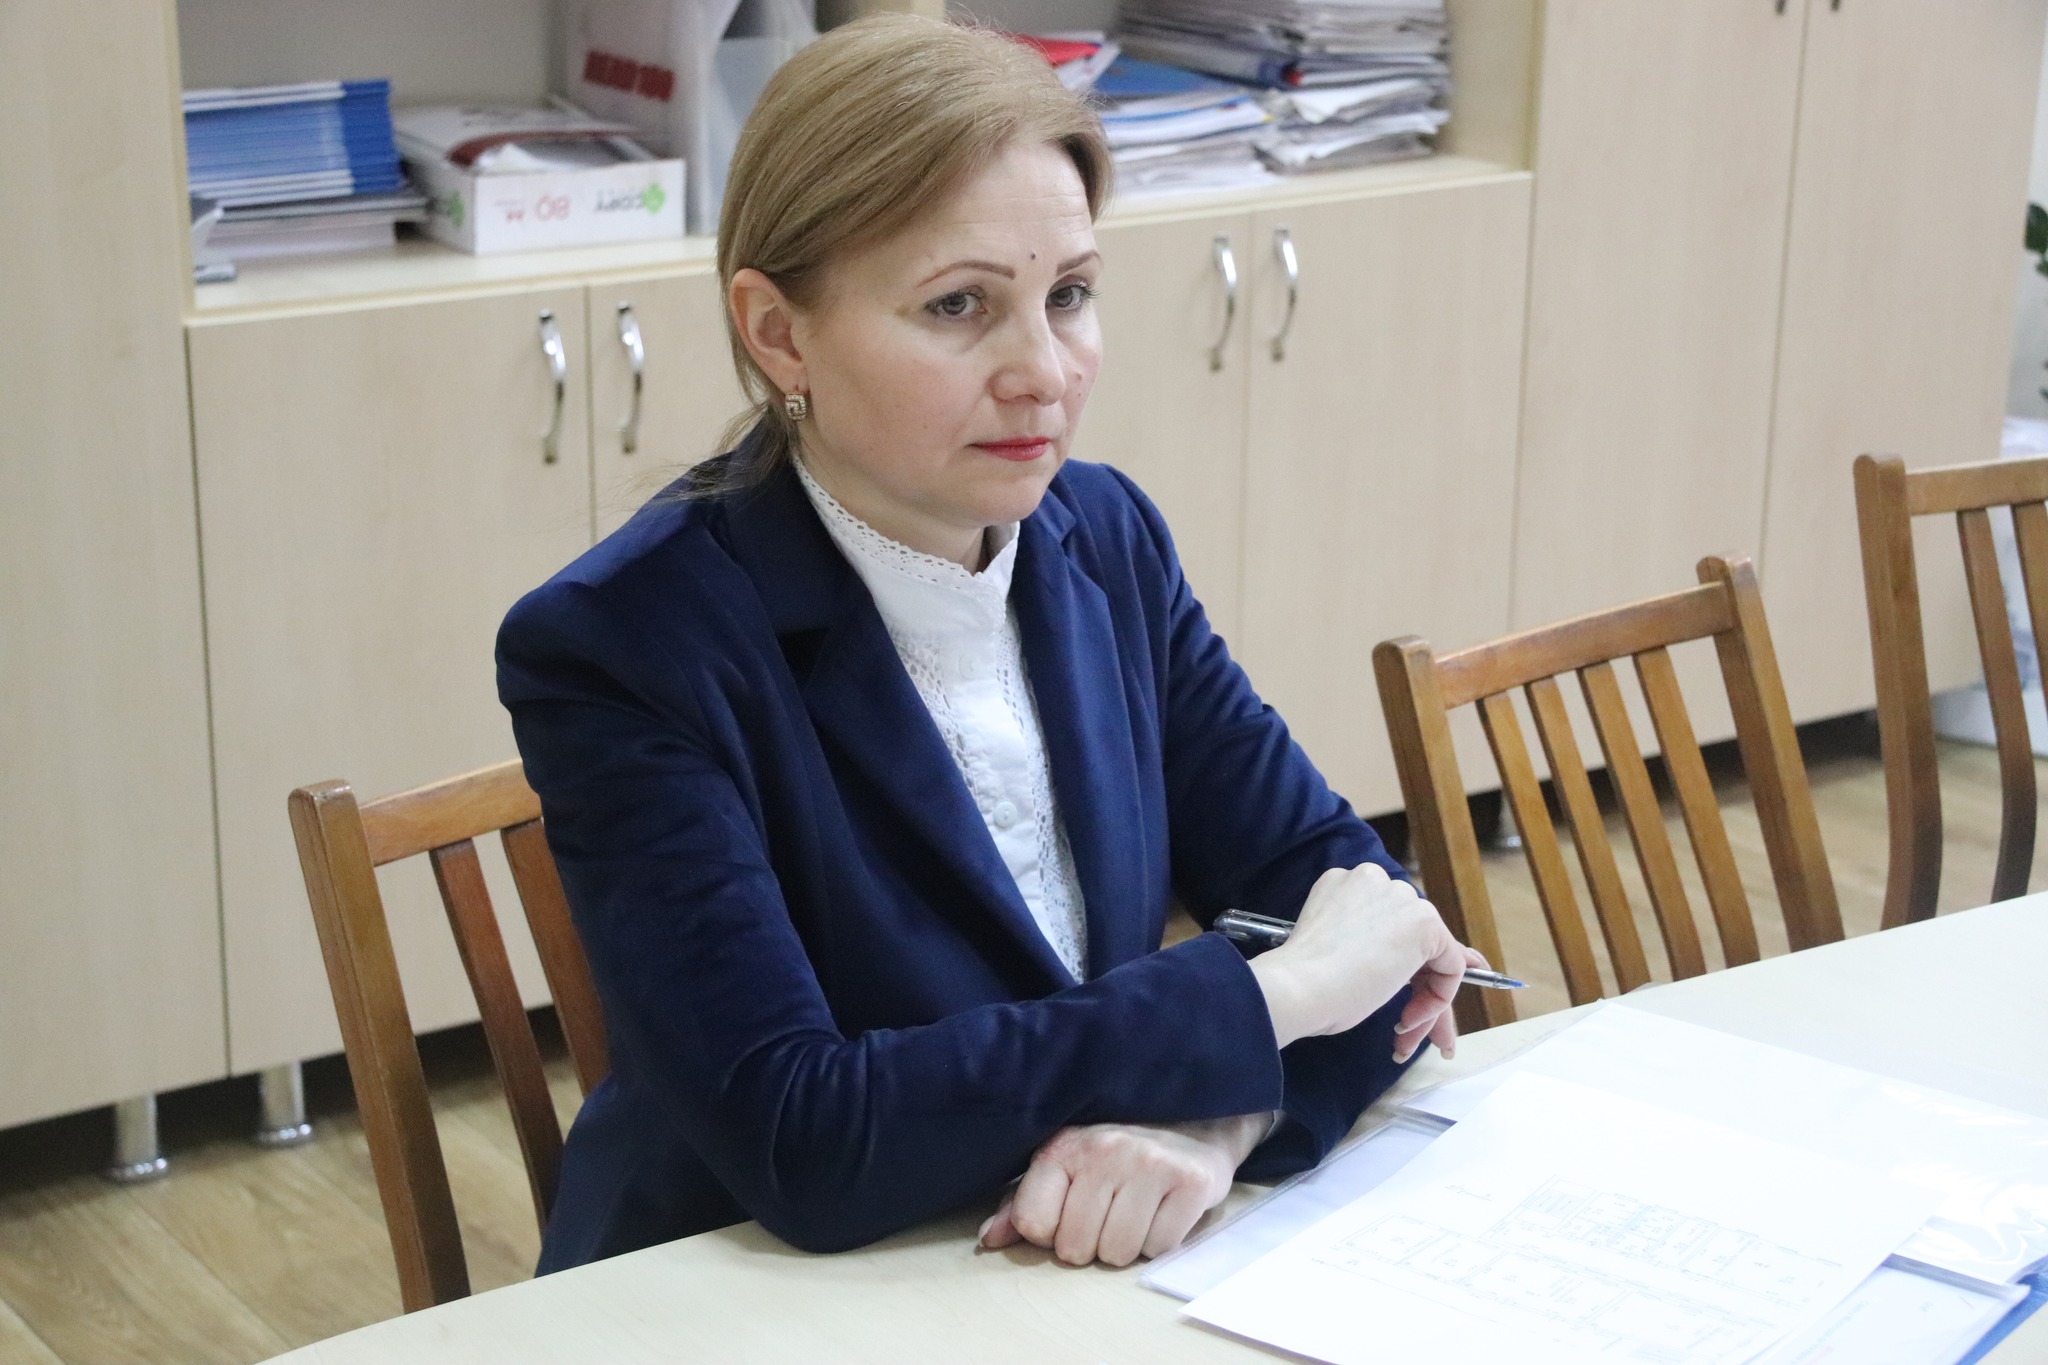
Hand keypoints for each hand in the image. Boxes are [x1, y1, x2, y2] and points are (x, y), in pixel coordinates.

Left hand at [976, 1114, 1269, 1266]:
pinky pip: (1159, 1248)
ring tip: (1136, 1212)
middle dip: (1091, 1244)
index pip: (1034, 1223)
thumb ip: (1022, 1204)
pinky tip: (1162, 1211)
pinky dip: (1160, 1242)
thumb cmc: (1118, 1155)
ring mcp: (1150, 1163)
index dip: (1051, 1233)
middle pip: (1076, 1247)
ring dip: (1126, 1246)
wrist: (1193, 1125)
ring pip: (1118, 1253)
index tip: (1070, 1214)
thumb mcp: (1065, 1168)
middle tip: (1110, 1214)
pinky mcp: (1191, 1182)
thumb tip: (988, 1239)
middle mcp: (1104, 1149)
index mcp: (1064, 1146)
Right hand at [1247, 862, 1485, 1056]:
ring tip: (1403, 1033)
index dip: (1398, 964)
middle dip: (1415, 988)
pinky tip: (1406, 1019)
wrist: (1297, 986)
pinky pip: (1451, 966)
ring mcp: (1401, 899)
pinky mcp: (1424, 923)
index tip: (1394, 994)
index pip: (1390, 925)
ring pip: (1433, 955)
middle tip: (1404, 1025)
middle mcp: (1376, 881)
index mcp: (1346, 885)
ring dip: (1423, 1001)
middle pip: (1414, 940)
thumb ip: (1376, 945)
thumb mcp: (1339, 953)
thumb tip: (1435, 956)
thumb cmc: (1304, 981)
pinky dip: (1436, 999)